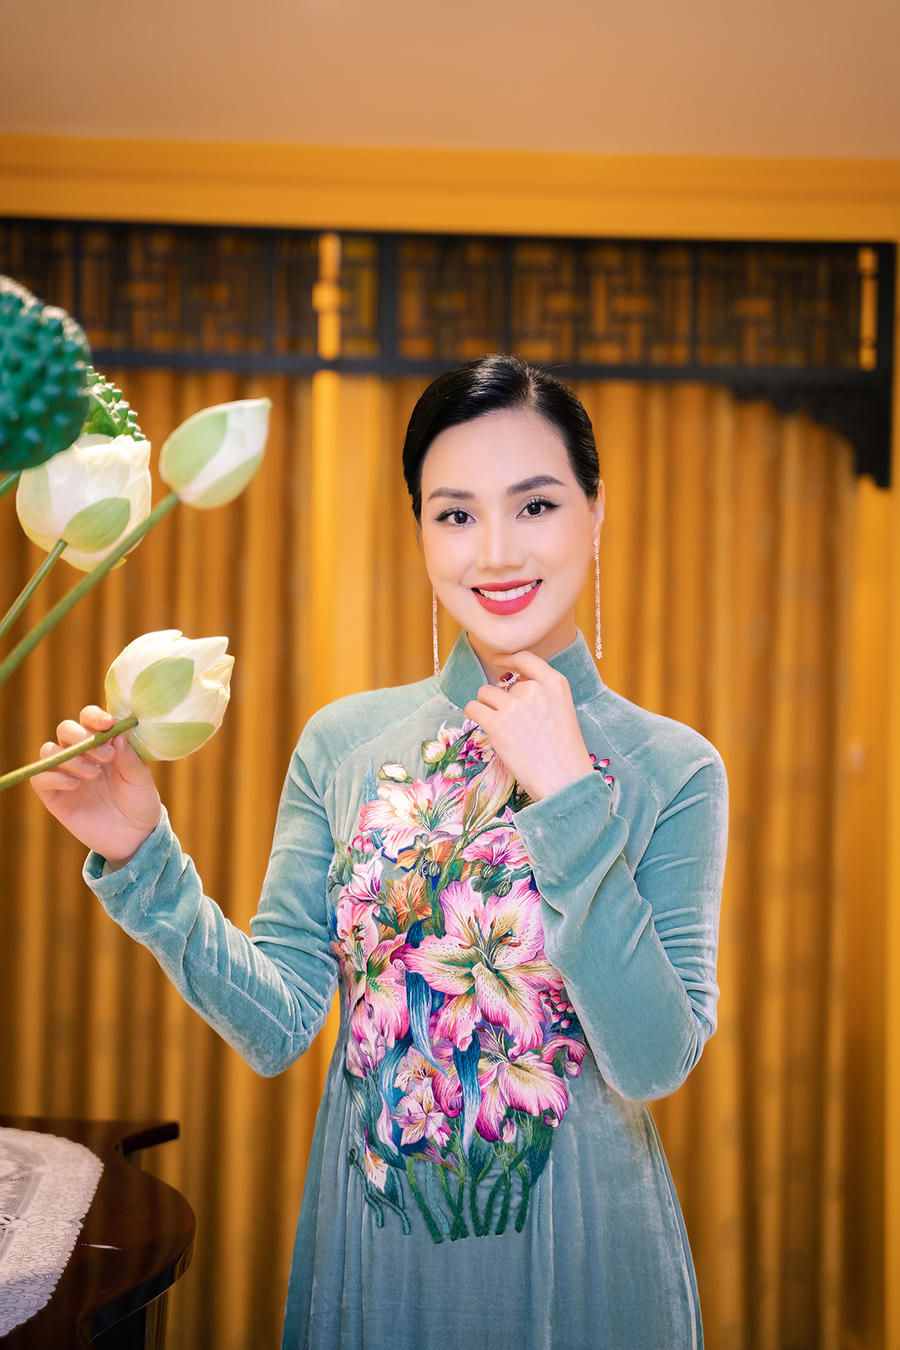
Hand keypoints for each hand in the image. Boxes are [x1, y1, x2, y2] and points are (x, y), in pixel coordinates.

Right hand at [29, 705, 161, 866]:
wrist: (135, 837)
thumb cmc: (140, 802)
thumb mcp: (141, 779)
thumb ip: (129, 757)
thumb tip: (117, 735)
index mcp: (103, 743)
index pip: (89, 718)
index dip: (94, 716)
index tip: (108, 724)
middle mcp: (81, 754)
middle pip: (66, 729)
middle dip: (83, 737)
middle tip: (106, 756)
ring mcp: (66, 774)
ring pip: (49, 750)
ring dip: (71, 758)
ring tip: (95, 774)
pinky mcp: (54, 796)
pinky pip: (40, 778)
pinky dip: (56, 777)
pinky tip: (77, 785)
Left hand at [464, 651, 593, 801]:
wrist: (565, 781)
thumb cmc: (565, 753)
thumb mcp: (562, 712)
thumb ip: (542, 696)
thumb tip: (510, 690)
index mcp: (555, 683)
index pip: (526, 658)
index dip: (507, 657)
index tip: (496, 659)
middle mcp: (534, 689)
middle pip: (502, 684)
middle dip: (502, 702)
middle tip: (515, 727)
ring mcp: (514, 706)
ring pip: (484, 694)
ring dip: (487, 708)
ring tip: (501, 729)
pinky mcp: (497, 724)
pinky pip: (473, 708)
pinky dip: (474, 715)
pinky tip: (483, 727)